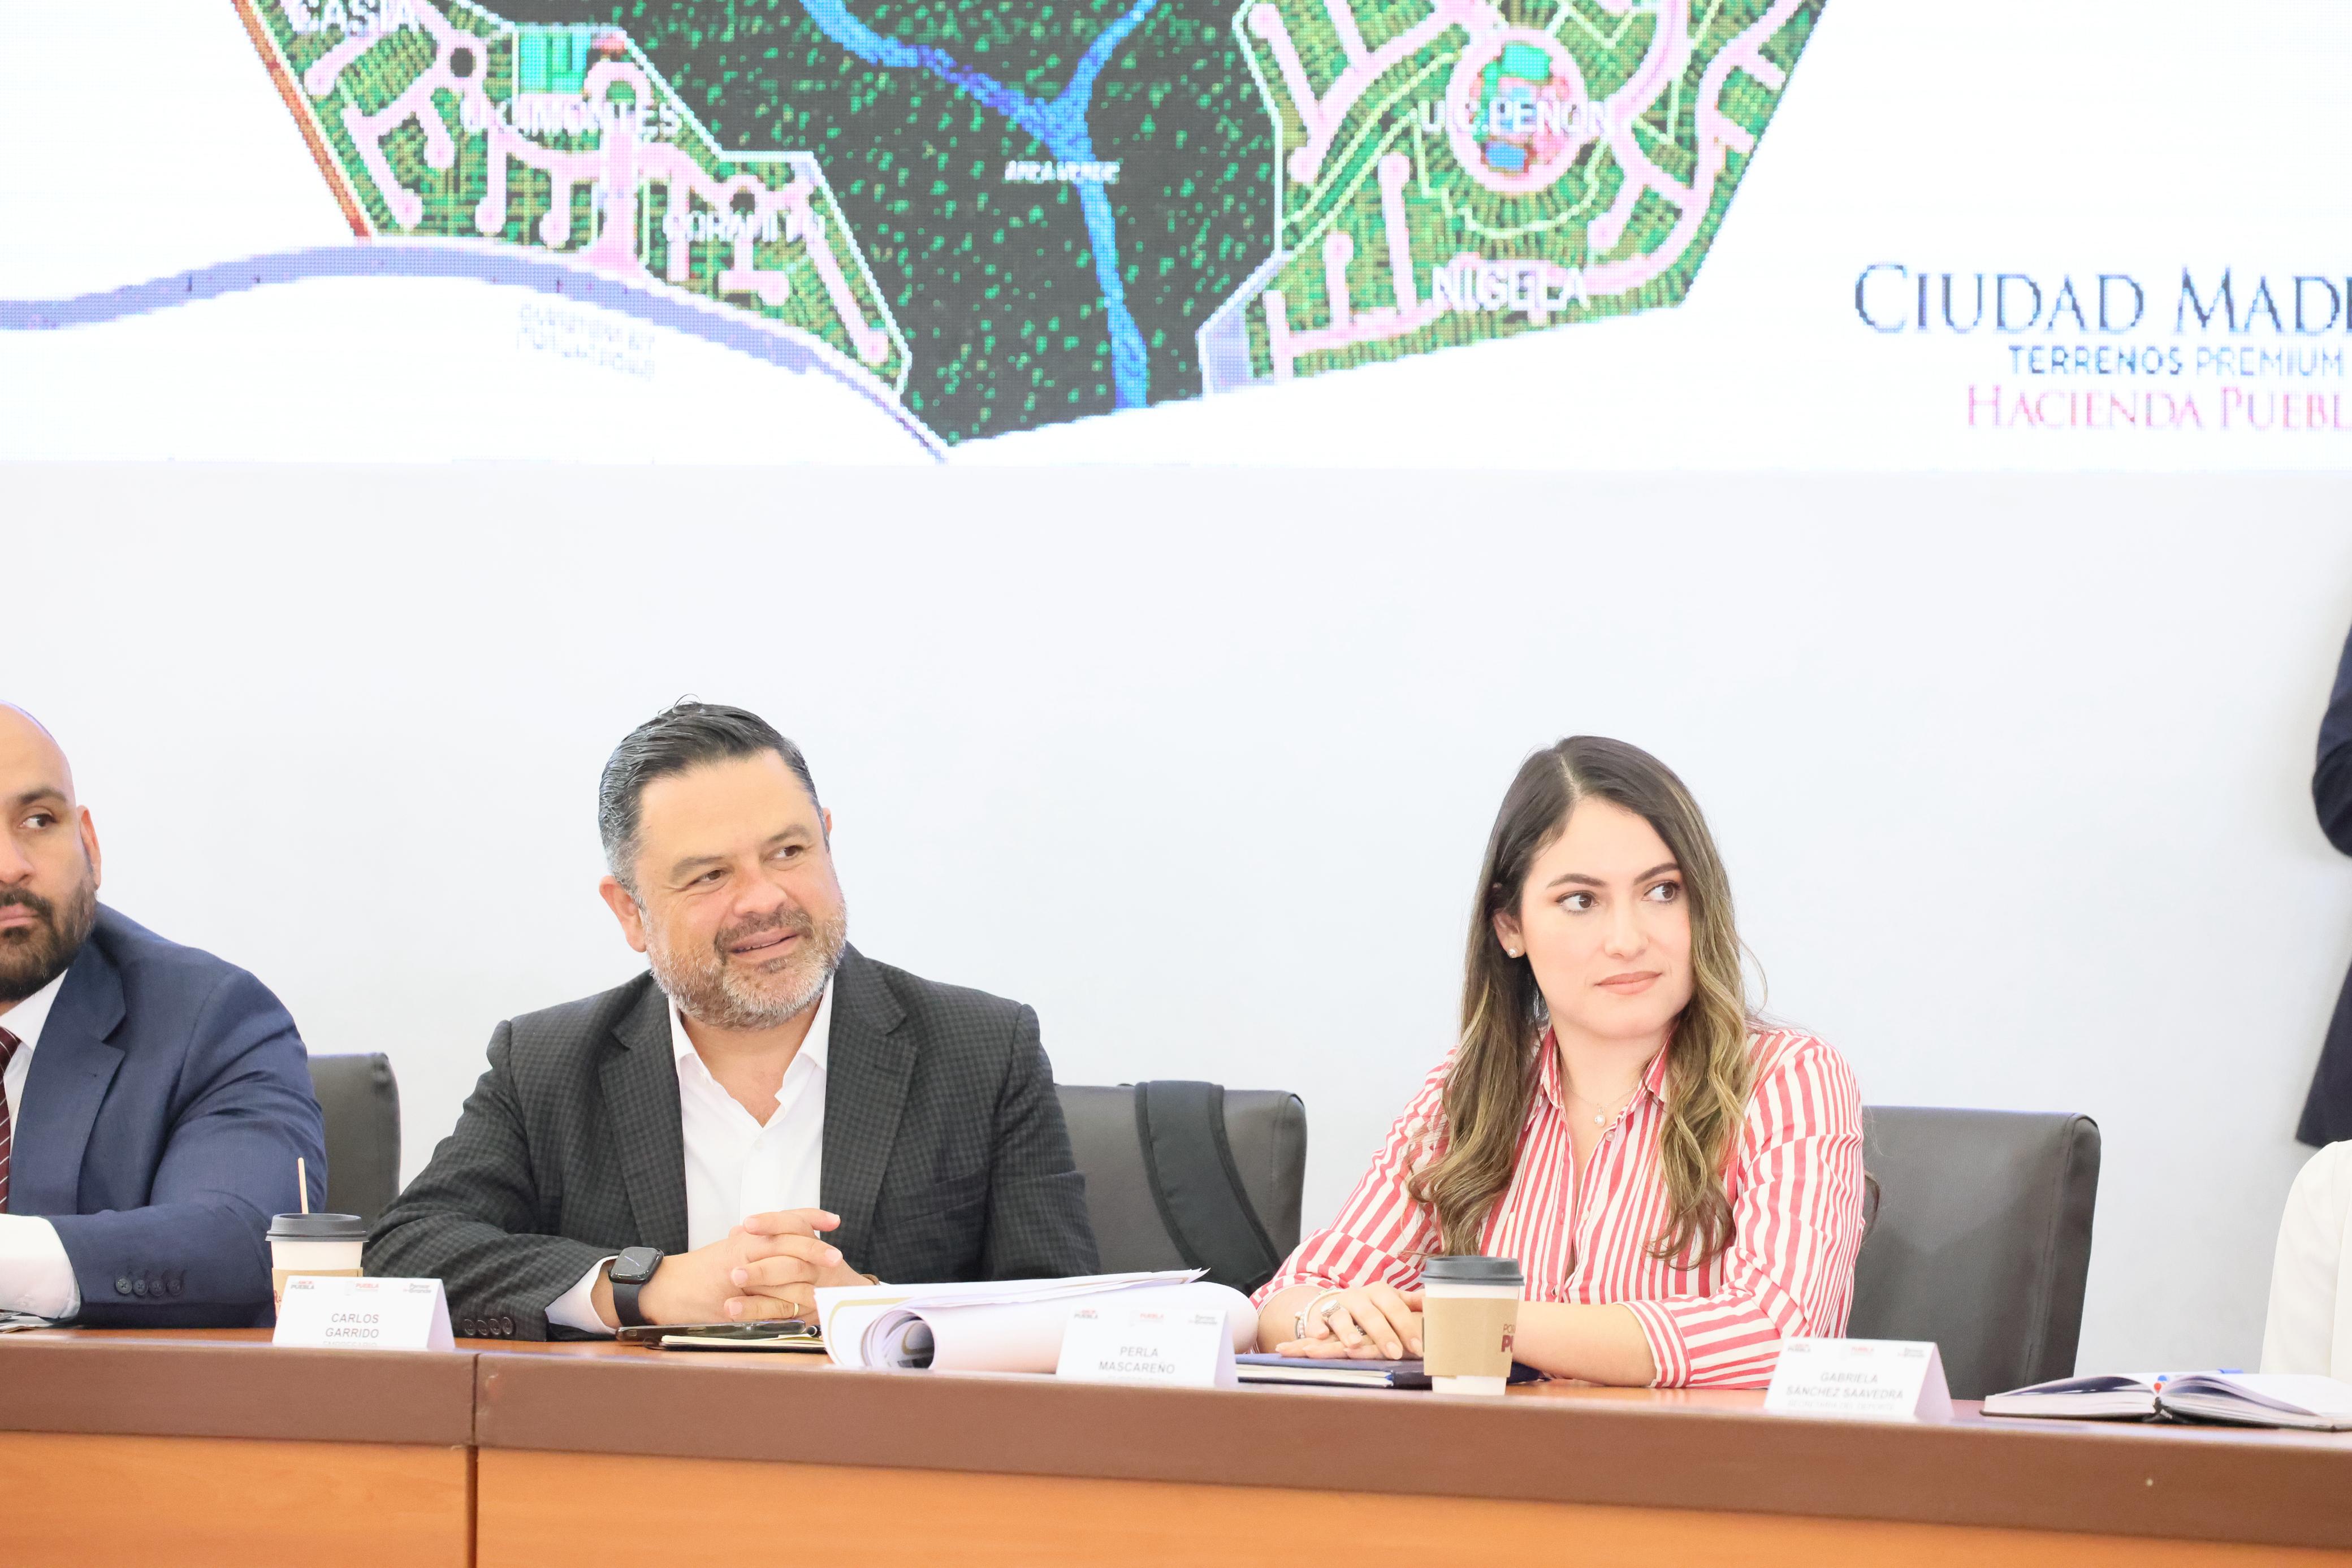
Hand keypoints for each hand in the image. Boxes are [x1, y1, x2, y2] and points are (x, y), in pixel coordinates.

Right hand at [607, 1208, 864, 1326]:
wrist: (664, 1289)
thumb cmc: (697, 1272)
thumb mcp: (728, 1250)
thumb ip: (753, 1245)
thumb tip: (773, 1236)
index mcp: (747, 1236)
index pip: (784, 1219)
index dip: (811, 1218)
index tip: (834, 1221)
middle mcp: (745, 1248)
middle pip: (788, 1243)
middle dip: (815, 1251)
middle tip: (836, 1259)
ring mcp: (740, 1273)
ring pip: (781, 1273)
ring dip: (806, 1281)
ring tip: (825, 1288)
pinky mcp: (734, 1298)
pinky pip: (766, 1304)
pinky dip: (785, 1308)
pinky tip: (802, 1312)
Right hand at [1274, 1283, 1424, 1359]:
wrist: (1336, 1304)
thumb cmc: (1371, 1307)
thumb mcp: (1391, 1302)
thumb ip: (1411, 1302)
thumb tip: (1436, 1300)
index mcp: (1378, 1292)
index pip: (1395, 1307)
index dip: (1406, 1326)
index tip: (1418, 1347)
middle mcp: (1357, 1297)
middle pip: (1370, 1313)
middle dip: (1382, 1333)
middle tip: (1394, 1353)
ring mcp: (1336, 1306)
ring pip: (1341, 1316)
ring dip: (1347, 1330)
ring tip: (1354, 1344)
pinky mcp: (1317, 1317)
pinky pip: (1315, 1322)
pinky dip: (1316, 1328)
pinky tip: (1321, 1337)